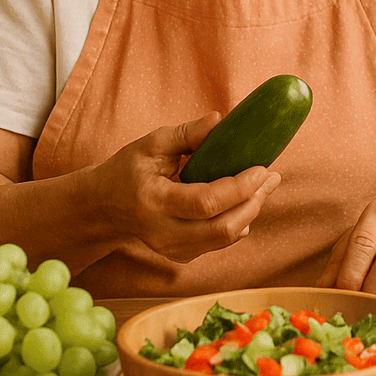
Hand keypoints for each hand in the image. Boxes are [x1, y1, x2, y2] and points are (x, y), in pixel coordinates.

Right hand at [99, 113, 281, 262]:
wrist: (103, 208)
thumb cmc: (128, 170)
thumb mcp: (151, 144)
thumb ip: (187, 133)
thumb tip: (220, 120)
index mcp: (153, 201)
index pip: (205, 203)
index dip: (239, 188)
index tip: (262, 167)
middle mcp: (162, 232)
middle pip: (221, 228)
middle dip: (254, 202)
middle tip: (272, 176)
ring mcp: (171, 249)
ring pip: (224, 239)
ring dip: (252, 211)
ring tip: (267, 185)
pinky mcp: (181, 255)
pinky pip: (220, 243)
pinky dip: (240, 222)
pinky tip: (248, 201)